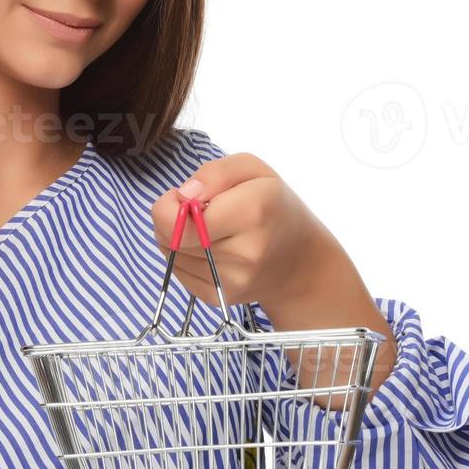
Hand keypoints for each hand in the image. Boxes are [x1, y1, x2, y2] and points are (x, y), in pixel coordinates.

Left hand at [153, 152, 398, 398]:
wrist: (300, 261)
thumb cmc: (274, 206)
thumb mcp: (254, 170)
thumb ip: (215, 173)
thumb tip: (183, 195)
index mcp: (253, 211)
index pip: (178, 221)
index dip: (168, 205)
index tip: (185, 197)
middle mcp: (244, 251)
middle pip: (172, 238)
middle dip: (170, 220)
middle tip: (192, 210)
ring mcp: (232, 280)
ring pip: (173, 255)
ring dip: (177, 239)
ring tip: (204, 229)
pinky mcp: (220, 298)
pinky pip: (180, 273)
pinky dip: (185, 258)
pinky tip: (207, 249)